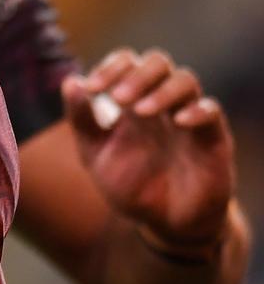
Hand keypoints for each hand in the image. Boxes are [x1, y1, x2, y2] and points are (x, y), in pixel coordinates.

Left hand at [62, 48, 234, 246]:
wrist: (162, 222)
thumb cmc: (129, 183)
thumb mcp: (94, 153)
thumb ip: (81, 119)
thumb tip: (71, 81)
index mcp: (132, 100)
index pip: (127, 61)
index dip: (110, 66)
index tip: (92, 87)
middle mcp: (161, 102)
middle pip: (158, 62)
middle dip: (136, 74)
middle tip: (117, 98)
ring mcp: (187, 117)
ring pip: (185, 80)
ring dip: (161, 90)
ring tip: (140, 111)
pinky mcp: (212, 138)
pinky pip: (211, 111)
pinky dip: (196, 110)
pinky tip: (177, 122)